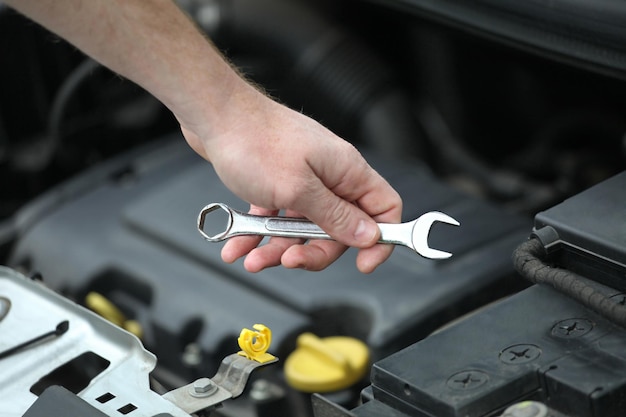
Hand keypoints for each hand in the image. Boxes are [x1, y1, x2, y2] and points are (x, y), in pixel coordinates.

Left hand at [181, 87, 402, 272]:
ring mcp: (303, 178)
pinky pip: (277, 217)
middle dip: (314, 251)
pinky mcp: (277, 181)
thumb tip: (369, 236)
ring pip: (303, 228)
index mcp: (347, 171)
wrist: (212, 114)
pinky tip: (239, 246)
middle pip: (340, 228)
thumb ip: (335, 216)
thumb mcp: (298, 190)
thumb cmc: (253, 141)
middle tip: (291, 261)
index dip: (381, 240)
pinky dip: (259, 234)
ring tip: (253, 259)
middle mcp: (330, 175)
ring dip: (279, 248)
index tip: (364, 264)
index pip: (384, 208)